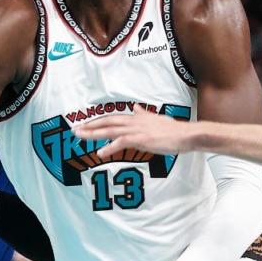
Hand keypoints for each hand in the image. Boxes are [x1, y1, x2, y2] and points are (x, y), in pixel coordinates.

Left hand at [72, 106, 194, 160]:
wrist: (186, 134)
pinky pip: (121, 143)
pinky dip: (109, 147)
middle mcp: (134, 121)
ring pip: (110, 130)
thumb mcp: (156, 118)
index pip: (113, 118)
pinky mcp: (141, 139)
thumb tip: (136, 107)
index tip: (86, 125)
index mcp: (137, 117)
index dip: (98, 121)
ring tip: (80, 137)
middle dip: (90, 126)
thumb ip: (143, 114)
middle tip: (75, 130)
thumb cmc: (173, 130)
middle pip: (107, 122)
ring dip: (94, 134)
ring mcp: (137, 130)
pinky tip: (100, 153)